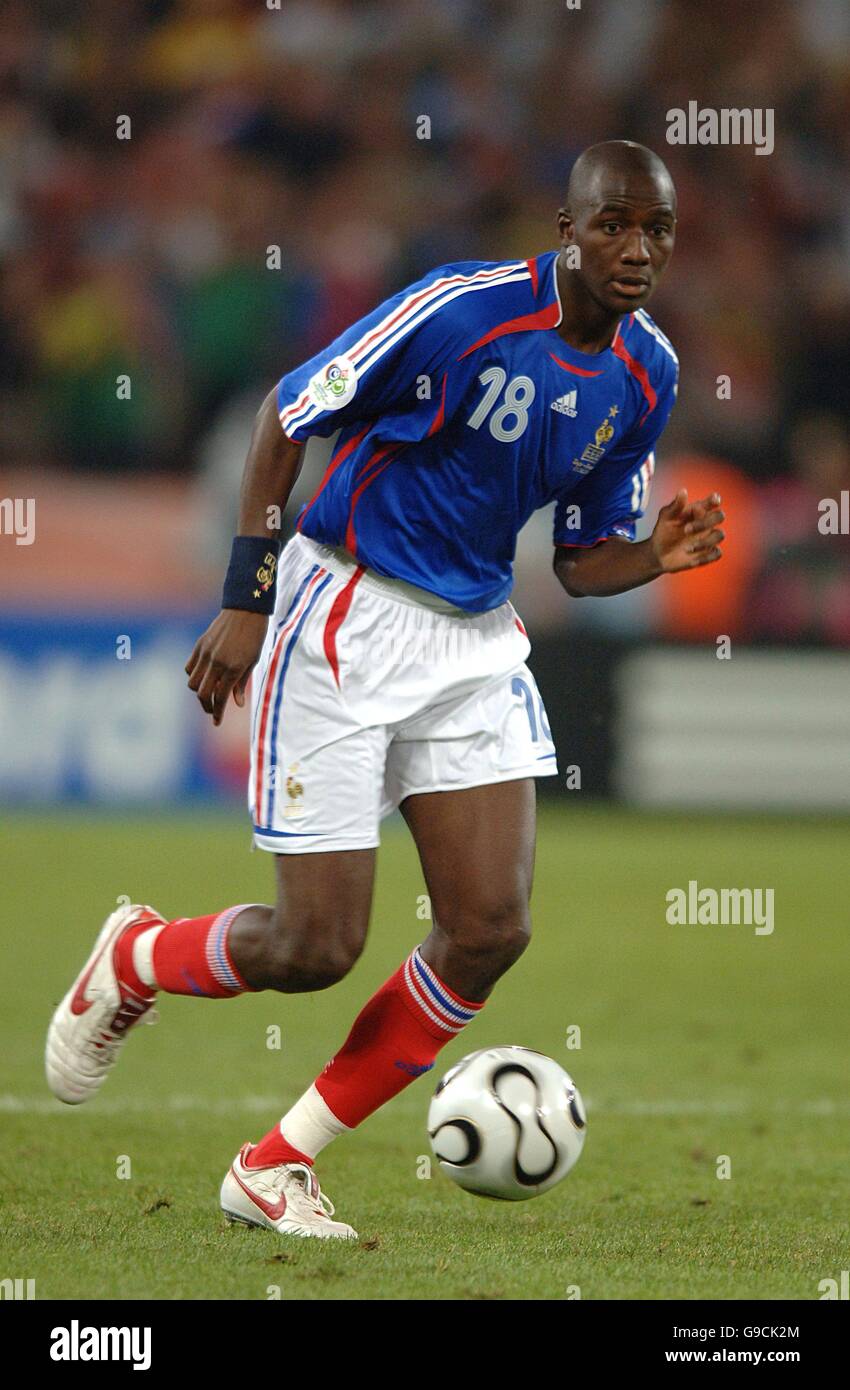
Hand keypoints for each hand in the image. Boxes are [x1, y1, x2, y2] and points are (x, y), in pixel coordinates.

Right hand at [185, 609, 268, 725]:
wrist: (246, 610)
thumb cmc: (254, 636)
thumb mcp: (253, 661)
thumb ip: (241, 683)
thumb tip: (236, 704)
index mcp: (233, 668)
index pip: (220, 697)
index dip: (218, 712)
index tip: (217, 722)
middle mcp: (217, 663)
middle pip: (203, 694)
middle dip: (207, 706)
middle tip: (213, 710)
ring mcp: (206, 653)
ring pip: (193, 682)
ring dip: (199, 692)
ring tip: (209, 693)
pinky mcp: (199, 645)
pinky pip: (189, 667)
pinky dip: (194, 676)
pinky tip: (203, 676)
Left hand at [650, 489, 724, 573]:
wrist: (658, 554)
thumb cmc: (664, 531)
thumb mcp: (666, 517)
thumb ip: (675, 506)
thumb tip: (683, 491)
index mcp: (698, 511)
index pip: (712, 502)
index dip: (714, 500)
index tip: (713, 500)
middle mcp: (707, 523)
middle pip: (719, 516)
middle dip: (705, 522)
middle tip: (686, 529)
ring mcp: (708, 538)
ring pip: (719, 535)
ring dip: (705, 541)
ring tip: (687, 547)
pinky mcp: (707, 553)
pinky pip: (716, 553)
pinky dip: (706, 556)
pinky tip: (692, 559)